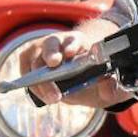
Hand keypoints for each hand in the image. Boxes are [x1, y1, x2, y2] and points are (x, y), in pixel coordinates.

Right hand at [9, 17, 129, 107]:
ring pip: (35, 57)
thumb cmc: (96, 79)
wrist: (85, 78)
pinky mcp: (33, 58)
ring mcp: (44, 50)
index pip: (75, 40)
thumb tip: (107, 83)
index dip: (72, 45)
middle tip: (53, 65)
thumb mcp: (110, 85)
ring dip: (38, 76)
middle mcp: (60, 43)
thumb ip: (112, 87)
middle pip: (51, 44)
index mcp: (81, 44)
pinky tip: (38, 92)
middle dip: (50, 54)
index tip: (70, 53)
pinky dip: (28, 78)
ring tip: (51, 96)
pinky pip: (25, 65)